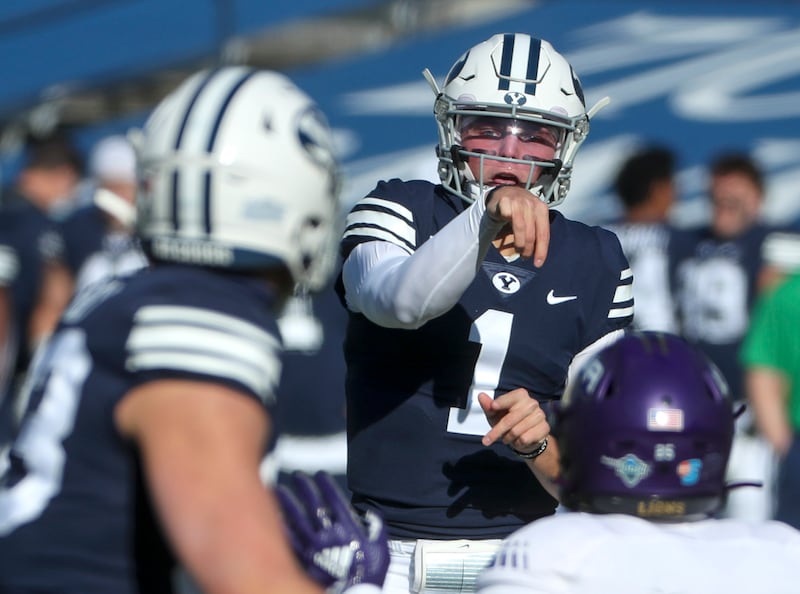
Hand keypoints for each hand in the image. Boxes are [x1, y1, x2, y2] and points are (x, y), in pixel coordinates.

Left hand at [276, 471, 389, 592]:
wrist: (355, 593)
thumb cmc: (369, 573)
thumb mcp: (381, 547)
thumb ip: (377, 527)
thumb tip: (371, 515)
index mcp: (347, 527)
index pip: (333, 499)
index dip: (326, 485)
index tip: (319, 474)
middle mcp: (329, 532)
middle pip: (313, 504)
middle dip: (304, 487)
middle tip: (297, 476)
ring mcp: (315, 546)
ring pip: (297, 518)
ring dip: (288, 502)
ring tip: (279, 490)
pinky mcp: (306, 559)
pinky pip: (291, 540)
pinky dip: (283, 527)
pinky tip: (276, 518)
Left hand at [478, 388, 549, 453]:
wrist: (525, 439)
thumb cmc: (508, 423)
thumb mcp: (495, 415)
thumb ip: (488, 406)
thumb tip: (481, 396)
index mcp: (521, 395)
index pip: (510, 398)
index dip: (502, 402)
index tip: (493, 407)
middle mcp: (532, 403)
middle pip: (511, 418)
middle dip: (497, 431)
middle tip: (487, 440)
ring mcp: (540, 415)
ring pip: (517, 431)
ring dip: (508, 438)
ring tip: (507, 438)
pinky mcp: (545, 428)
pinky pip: (525, 439)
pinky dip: (518, 443)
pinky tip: (519, 441)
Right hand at [485, 185, 550, 265]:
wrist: (503, 193)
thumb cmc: (519, 208)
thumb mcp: (531, 218)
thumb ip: (536, 231)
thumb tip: (539, 254)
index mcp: (542, 208)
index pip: (544, 233)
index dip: (542, 250)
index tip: (538, 263)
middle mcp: (531, 203)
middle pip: (532, 233)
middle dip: (528, 249)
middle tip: (524, 257)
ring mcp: (518, 201)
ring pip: (520, 227)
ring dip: (518, 242)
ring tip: (517, 249)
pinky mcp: (505, 201)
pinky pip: (507, 217)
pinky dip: (505, 225)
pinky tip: (504, 232)